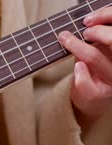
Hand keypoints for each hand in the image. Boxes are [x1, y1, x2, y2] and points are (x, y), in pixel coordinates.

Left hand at [58, 8, 111, 129]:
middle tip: (84, 30)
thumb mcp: (100, 49)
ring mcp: (111, 80)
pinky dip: (79, 72)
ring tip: (66, 39)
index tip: (89, 19)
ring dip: (77, 47)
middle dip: (97, 32)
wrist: (94, 97)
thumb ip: (96, 38)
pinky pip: (86, 82)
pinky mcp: (100, 94)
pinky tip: (78, 67)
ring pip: (94, 58)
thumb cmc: (95, 68)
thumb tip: (87, 19)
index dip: (106, 18)